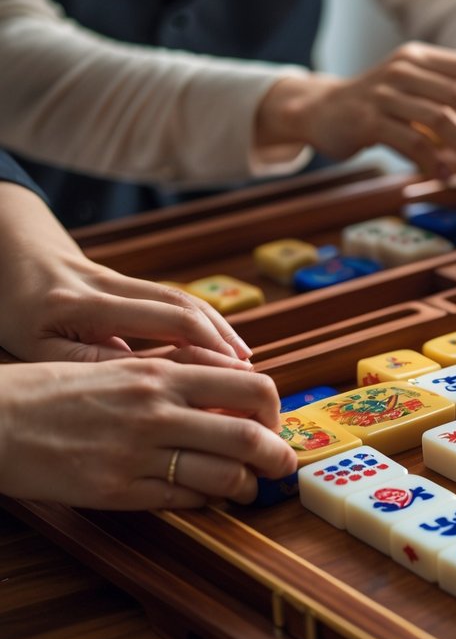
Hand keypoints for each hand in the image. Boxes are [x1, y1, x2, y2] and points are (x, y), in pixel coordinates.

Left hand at [0, 184, 250, 364]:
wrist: (5, 258)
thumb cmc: (16, 314)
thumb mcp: (40, 350)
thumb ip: (94, 365)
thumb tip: (154, 380)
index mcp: (80, 305)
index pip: (162, 320)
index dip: (205, 346)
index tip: (231, 376)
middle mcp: (104, 284)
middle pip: (182, 305)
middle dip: (222, 339)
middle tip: (249, 374)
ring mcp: (116, 277)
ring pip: (182, 298)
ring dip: (218, 328)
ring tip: (244, 362)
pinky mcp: (124, 280)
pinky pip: (172, 298)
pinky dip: (203, 320)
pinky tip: (219, 344)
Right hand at [0, 359, 296, 508]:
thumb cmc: (56, 391)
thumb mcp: (122, 369)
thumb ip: (177, 375)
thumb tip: (234, 382)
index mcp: (160, 374)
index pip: (251, 387)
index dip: (274, 410)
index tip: (273, 422)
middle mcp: (156, 412)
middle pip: (249, 436)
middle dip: (277, 455)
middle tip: (282, 464)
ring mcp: (137, 454)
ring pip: (224, 476)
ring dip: (247, 486)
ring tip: (248, 488)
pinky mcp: (117, 491)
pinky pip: (183, 502)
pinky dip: (207, 503)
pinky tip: (206, 499)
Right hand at [258, 43, 455, 183]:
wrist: (319, 111)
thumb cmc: (380, 108)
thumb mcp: (416, 92)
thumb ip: (452, 99)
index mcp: (423, 58)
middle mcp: (405, 69)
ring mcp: (384, 93)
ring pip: (440, 119)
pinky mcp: (366, 119)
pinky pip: (409, 141)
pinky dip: (432, 161)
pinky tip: (444, 177)